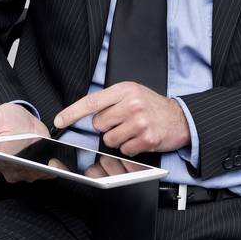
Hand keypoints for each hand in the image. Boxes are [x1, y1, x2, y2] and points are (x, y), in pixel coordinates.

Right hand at [0, 102, 50, 183]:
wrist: (24, 121)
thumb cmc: (8, 119)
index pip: (1, 163)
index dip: (11, 160)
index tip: (20, 155)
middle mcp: (5, 168)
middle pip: (19, 171)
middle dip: (28, 163)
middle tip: (36, 155)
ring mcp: (20, 172)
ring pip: (33, 174)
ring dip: (41, 167)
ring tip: (49, 161)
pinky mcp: (35, 172)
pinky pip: (44, 175)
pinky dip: (51, 170)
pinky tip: (55, 163)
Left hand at [52, 83, 189, 156]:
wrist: (180, 118)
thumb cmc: (152, 107)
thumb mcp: (132, 93)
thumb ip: (111, 100)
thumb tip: (87, 115)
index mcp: (124, 90)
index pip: (91, 101)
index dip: (72, 113)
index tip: (59, 121)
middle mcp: (131, 104)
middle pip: (99, 124)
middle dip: (107, 127)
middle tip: (122, 122)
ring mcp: (139, 122)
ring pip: (109, 139)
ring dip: (118, 139)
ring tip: (132, 131)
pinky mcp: (146, 138)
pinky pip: (124, 149)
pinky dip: (130, 147)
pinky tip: (140, 139)